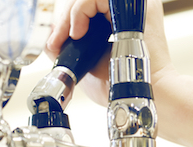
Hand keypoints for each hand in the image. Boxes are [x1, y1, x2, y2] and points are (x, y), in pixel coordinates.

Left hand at [45, 0, 175, 106]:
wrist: (141, 93)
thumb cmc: (120, 85)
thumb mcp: (87, 64)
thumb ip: (70, 49)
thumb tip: (51, 38)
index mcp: (121, 19)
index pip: (88, 7)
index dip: (67, 20)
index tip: (56, 42)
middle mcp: (128, 8)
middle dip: (64, 19)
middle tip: (57, 41)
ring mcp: (132, 4)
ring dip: (70, 15)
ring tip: (71, 38)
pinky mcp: (132, 4)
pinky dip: (80, 10)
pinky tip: (79, 33)